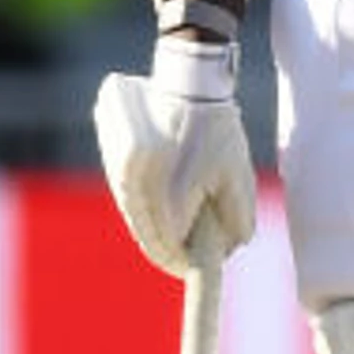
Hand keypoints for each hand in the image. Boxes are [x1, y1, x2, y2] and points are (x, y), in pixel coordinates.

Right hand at [93, 41, 255, 276]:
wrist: (185, 81)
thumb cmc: (215, 128)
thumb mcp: (237, 175)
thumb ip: (238, 216)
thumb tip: (233, 245)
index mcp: (164, 199)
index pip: (168, 251)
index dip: (184, 266)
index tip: (196, 271)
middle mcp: (136, 192)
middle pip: (150, 238)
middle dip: (171, 250)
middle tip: (190, 257)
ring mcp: (121, 178)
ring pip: (138, 219)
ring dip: (158, 229)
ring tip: (182, 233)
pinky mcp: (115, 164)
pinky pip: (131, 199)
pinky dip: (148, 209)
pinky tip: (166, 207)